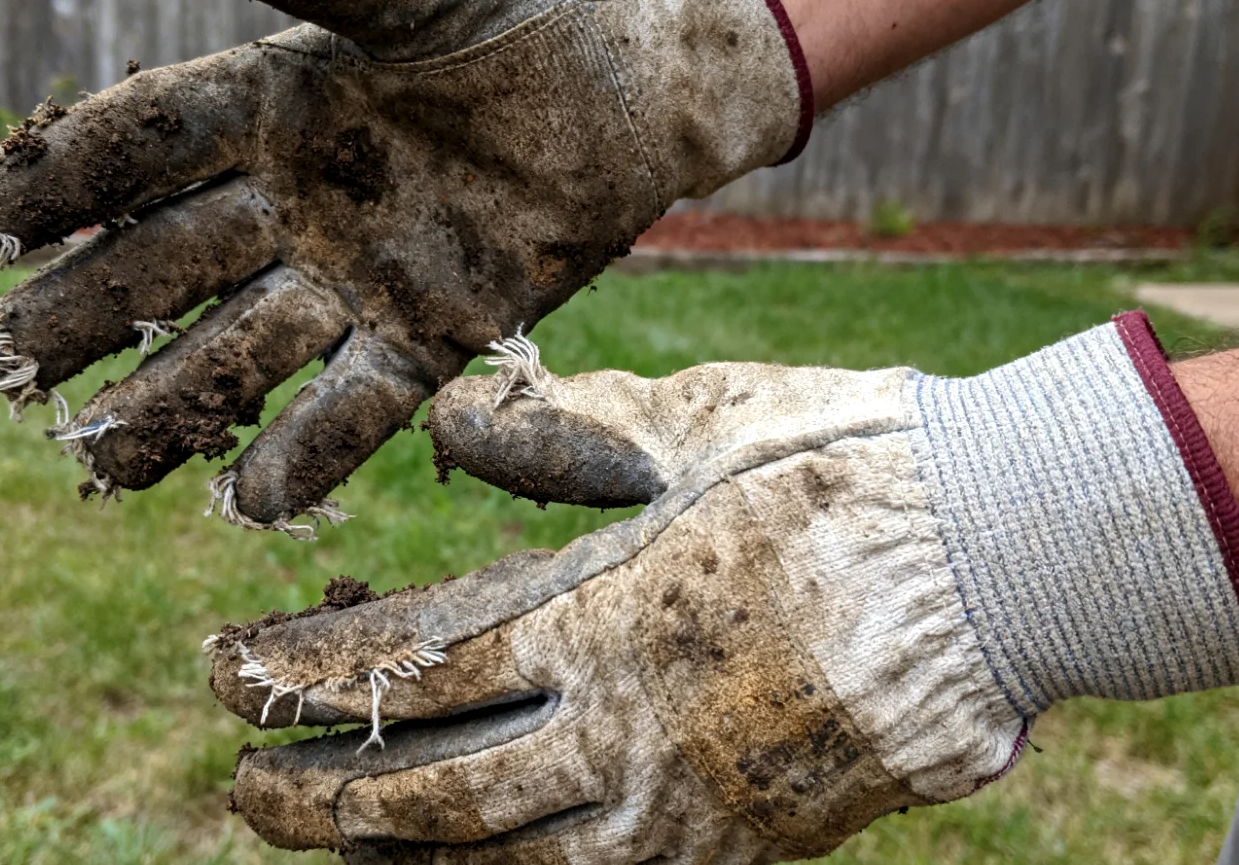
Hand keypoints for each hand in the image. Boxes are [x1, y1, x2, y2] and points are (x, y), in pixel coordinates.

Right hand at [0, 0, 808, 530]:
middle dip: (86, 309)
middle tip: (6, 359)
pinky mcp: (428, 337)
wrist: (626, 92)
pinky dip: (307, 451)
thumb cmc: (518, 11)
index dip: (62, 181)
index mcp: (269, 105)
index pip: (144, 142)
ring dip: (168, 402)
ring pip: (239, 347)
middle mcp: (291, 202)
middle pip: (165, 261)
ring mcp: (354, 278)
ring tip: (97, 459)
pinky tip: (248, 501)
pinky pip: (357, 404)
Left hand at [207, 317, 1238, 860]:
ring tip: (331, 835)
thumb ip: (556, 428)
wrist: (1016, 561)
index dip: (296, 675)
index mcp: (598, 614)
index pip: (402, 667)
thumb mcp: (695, 418)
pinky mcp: (746, 848)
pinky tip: (474, 863)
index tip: (222, 667)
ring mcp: (687, 808)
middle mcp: (625, 731)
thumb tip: (448, 423)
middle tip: (240, 782)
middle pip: (423, 796)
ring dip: (395, 857)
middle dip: (312, 796)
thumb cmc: (853, 464)